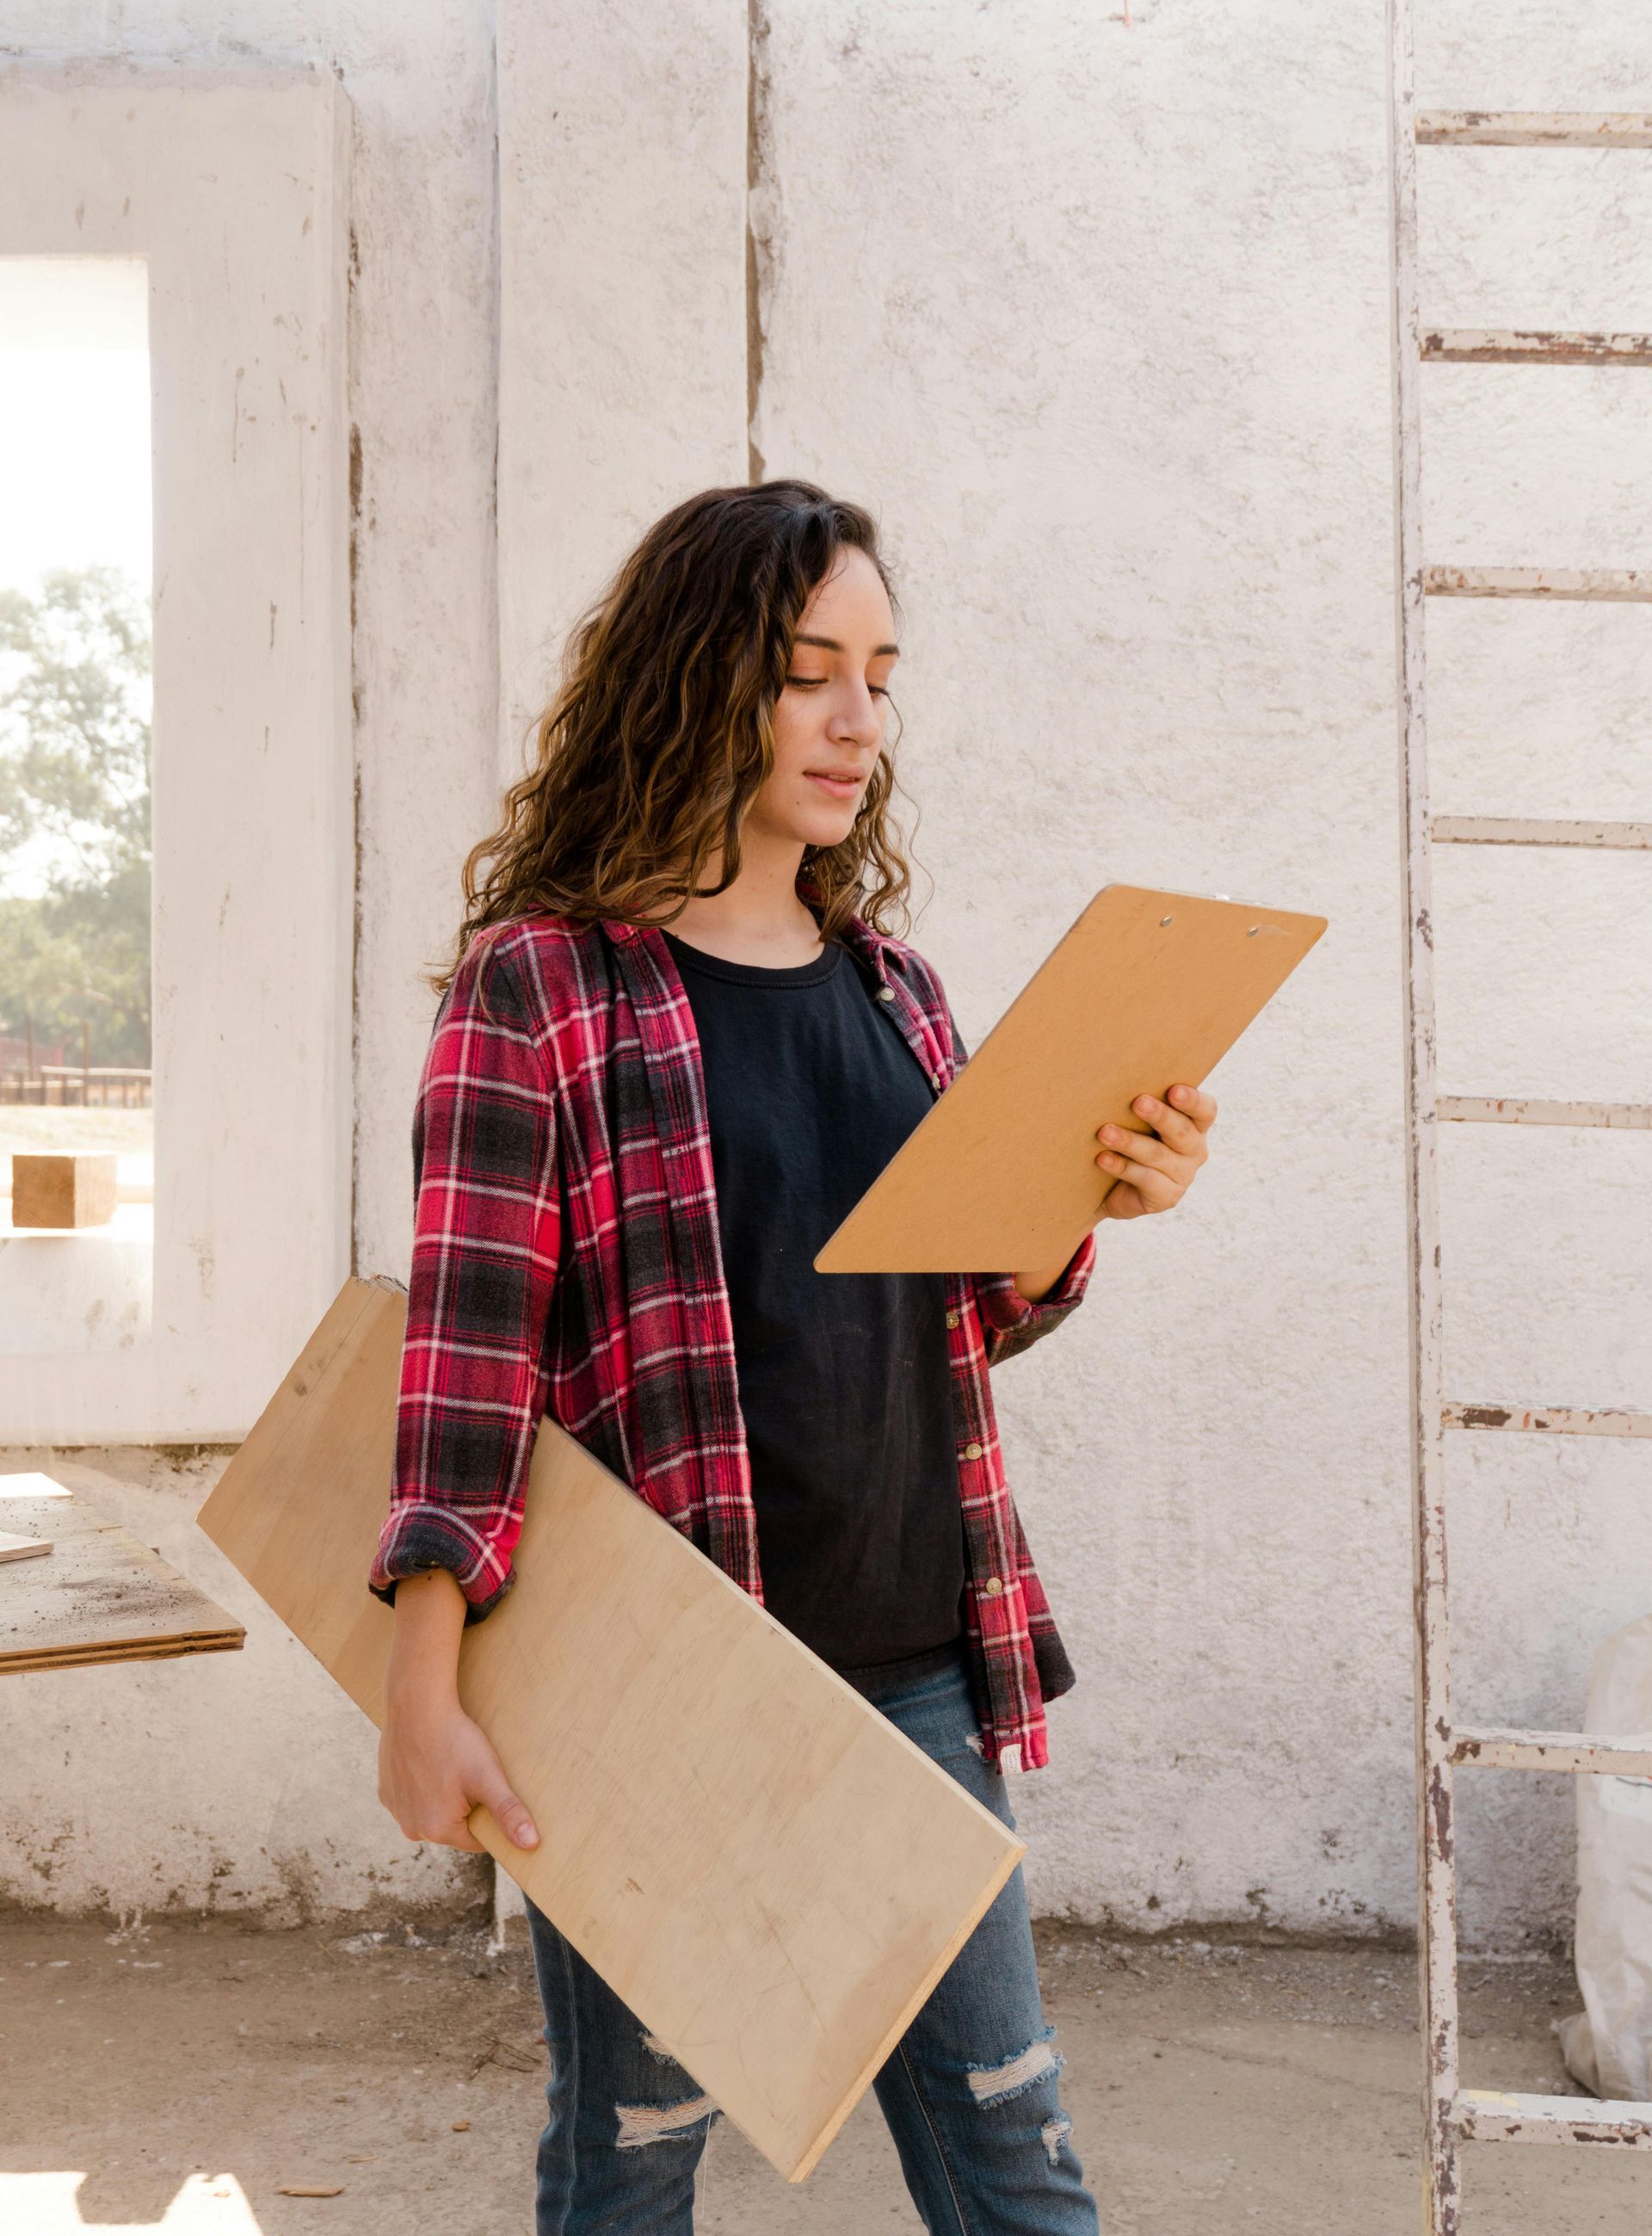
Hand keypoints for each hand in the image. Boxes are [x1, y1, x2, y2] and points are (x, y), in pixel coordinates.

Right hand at [378, 1693, 539, 1854]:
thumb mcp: (488, 1777)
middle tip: (470, 1774)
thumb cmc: (455, 1741)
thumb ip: (509, 1813)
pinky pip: (412, 1798)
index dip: (489, 1817)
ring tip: (450, 1766)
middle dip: (465, 1807)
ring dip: (442, 1797)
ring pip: (431, 1812)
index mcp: (439, 1831)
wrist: (416, 1706)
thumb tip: (530, 1845)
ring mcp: (396, 1810)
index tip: (490, 1791)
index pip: (477, 1839)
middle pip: (452, 1827)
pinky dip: (422, 1786)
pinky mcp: (385, 1792)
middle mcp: (412, 1829)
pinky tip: (430, 1763)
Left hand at [1094, 1082, 1215, 1219]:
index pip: (1205, 1110)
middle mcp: (1194, 1150)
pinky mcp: (1167, 1197)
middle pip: (1181, 1131)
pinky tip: (1102, 1159)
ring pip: (1158, 1155)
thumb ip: (1139, 1102)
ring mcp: (1183, 1176)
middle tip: (1138, 1102)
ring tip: (1104, 1132)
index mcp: (1194, 1125)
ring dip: (1129, 1141)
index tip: (1174, 1090)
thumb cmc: (1127, 1139)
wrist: (1109, 1188)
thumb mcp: (1136, 1120)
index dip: (1192, 1100)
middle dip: (1159, 1116)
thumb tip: (1113, 1077)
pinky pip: (1145, 1179)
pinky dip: (1121, 1167)